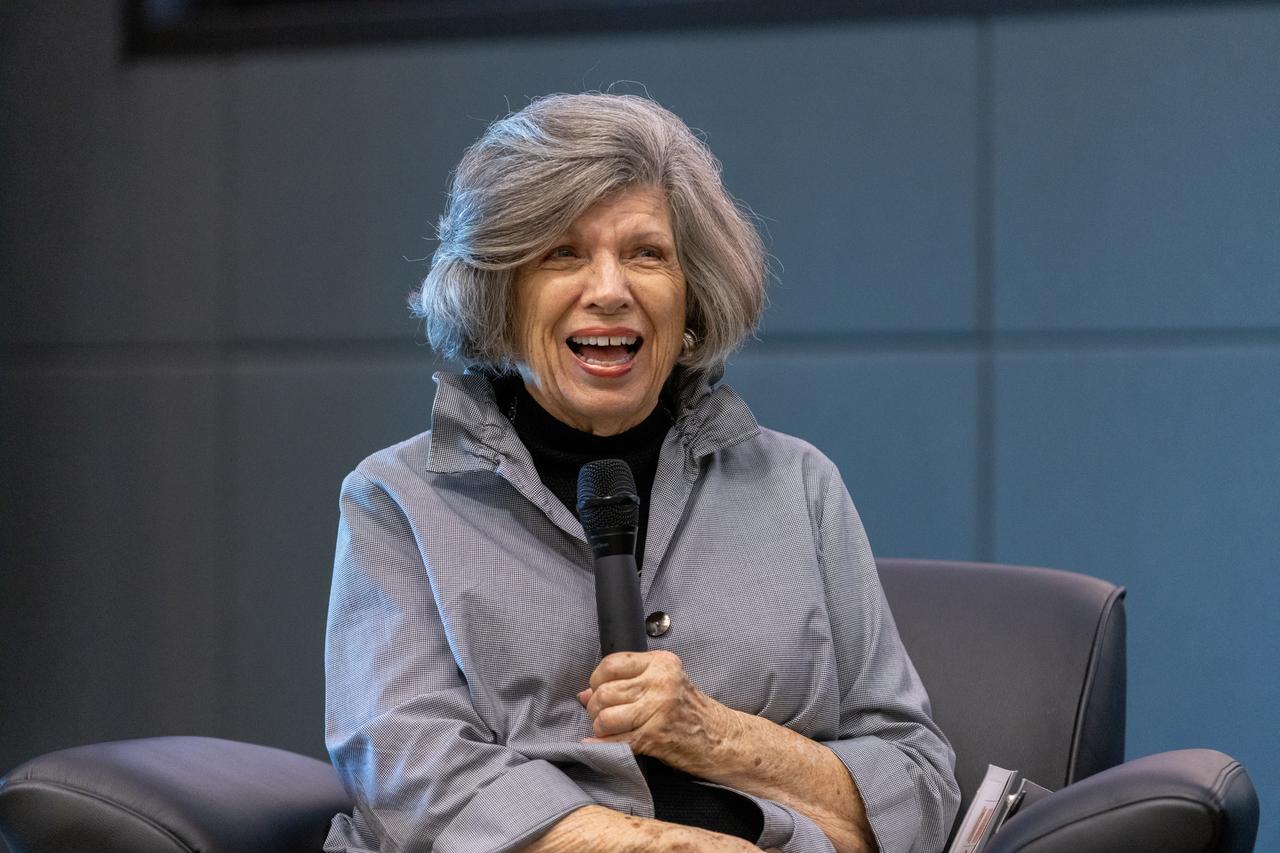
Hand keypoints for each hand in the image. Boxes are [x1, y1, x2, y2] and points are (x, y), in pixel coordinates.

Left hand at [577, 650, 737, 775]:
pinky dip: (601, 746)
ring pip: (606, 716)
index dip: (596, 680)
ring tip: (609, 731)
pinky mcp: (657, 735)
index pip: (611, 663)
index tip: (599, 692)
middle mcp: (661, 681)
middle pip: (605, 691)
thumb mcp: (664, 686)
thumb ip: (628, 683)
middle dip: (595, 708)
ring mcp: (659, 708)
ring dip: (600, 728)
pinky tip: (597, 745)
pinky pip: (616, 741)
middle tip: (601, 717)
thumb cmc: (691, 713)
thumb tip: (583, 694)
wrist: (723, 740)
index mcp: (661, 663)